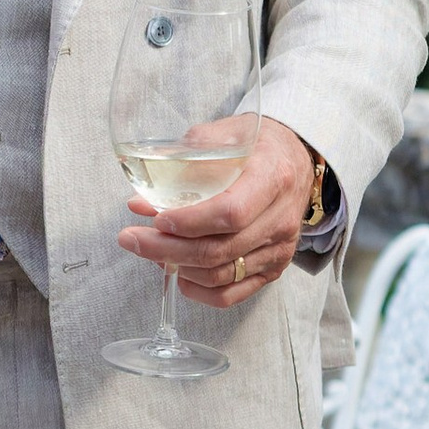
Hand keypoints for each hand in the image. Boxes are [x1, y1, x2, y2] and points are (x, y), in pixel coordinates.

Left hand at [117, 116, 319, 307]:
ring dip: (177, 267)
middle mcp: (280, 219)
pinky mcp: (273, 268)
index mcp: (272, 178)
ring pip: (221, 275)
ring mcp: (279, 249)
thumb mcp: (227, 134)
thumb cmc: (258, 146)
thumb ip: (184, 162)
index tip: (157, 219)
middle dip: (167, 249)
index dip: (189, 222)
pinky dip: (199, 290)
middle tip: (132, 239)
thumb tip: (141, 199)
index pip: (230, 213)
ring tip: (149, 250)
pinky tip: (178, 273)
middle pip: (219, 250)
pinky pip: (232, 294)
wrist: (296, 161)